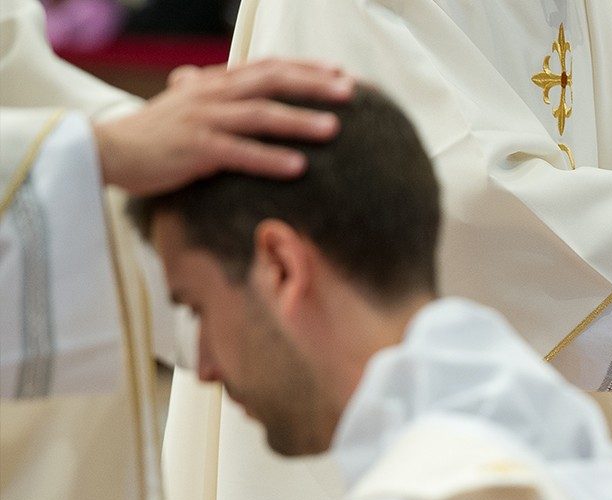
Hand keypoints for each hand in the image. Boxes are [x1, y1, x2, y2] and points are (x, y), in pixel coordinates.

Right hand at [93, 59, 355, 195]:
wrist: (109, 151)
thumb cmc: (156, 134)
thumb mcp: (189, 106)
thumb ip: (217, 95)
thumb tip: (235, 85)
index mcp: (214, 82)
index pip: (267, 67)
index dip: (305, 68)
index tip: (340, 72)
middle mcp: (211, 94)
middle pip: (270, 82)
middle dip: (313, 85)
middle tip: (350, 92)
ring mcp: (203, 120)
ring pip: (259, 115)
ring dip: (299, 121)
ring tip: (334, 129)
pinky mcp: (194, 149)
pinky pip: (239, 153)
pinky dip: (269, 158)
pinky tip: (298, 167)